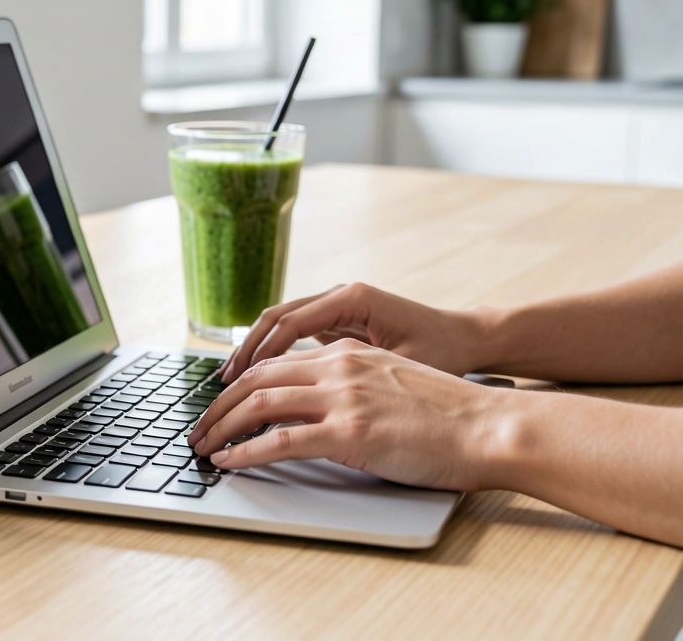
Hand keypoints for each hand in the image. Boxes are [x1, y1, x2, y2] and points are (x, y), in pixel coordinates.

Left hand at [188, 340, 503, 490]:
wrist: (490, 427)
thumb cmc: (452, 415)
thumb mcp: (395, 381)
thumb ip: (356, 383)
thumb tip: (324, 405)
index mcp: (348, 353)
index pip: (277, 361)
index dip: (241, 383)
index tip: (221, 403)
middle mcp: (339, 366)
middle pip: (257, 378)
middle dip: (219, 405)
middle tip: (199, 428)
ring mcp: (343, 397)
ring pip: (260, 404)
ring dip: (222, 427)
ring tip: (203, 446)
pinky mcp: (350, 432)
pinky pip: (280, 441)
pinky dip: (246, 452)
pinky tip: (230, 462)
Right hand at [221, 282, 497, 382]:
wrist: (471, 339)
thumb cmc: (445, 352)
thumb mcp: (403, 366)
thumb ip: (357, 374)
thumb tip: (313, 397)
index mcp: (351, 298)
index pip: (288, 324)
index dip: (258, 354)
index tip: (237, 381)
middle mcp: (339, 295)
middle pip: (275, 319)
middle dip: (246, 353)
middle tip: (222, 385)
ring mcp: (337, 306)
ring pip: (281, 325)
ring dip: (255, 353)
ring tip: (231, 383)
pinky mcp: (339, 322)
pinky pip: (295, 335)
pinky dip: (274, 355)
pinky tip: (260, 380)